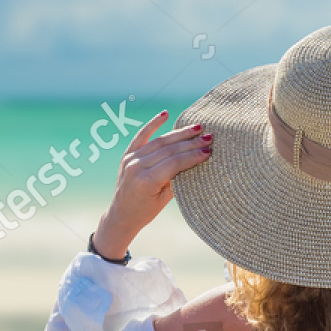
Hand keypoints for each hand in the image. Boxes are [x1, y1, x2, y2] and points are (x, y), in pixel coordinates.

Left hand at [92, 111, 211, 259]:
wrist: (120, 216)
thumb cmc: (145, 212)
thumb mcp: (164, 200)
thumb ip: (177, 180)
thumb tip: (196, 162)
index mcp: (147, 180)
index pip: (175, 162)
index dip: (193, 155)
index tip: (209, 150)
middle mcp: (137, 166)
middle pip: (169, 149)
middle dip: (191, 142)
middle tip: (209, 137)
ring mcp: (130, 159)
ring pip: (160, 141)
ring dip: (180, 134)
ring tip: (198, 128)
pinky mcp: (127, 154)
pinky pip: (141, 135)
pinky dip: (153, 124)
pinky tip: (165, 114)